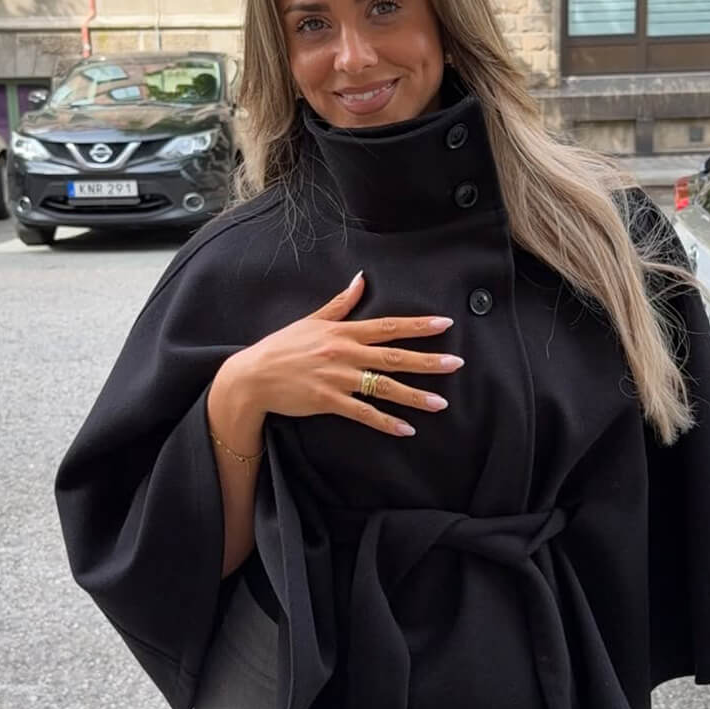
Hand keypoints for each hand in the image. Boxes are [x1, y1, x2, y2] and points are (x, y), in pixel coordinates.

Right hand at [211, 271, 463, 438]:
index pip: (387, 326)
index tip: (446, 324)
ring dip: (414, 396)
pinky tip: (407, 429)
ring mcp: (337, 378)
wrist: (252, 376)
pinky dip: (386, 422)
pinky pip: (363, 413)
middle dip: (427, 360)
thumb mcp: (311, 320)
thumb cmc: (282, 347)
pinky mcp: (328, 402)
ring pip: (383, 387)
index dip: (417, 325)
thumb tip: (360, 279)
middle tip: (457, 363)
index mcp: (343, 332)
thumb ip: (340, 304)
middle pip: (394, 357)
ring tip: (441, 403)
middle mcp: (344, 353)